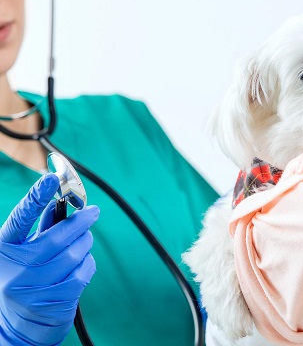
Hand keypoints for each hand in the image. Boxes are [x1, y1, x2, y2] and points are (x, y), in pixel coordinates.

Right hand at [0, 173, 99, 345]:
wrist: (19, 323)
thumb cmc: (24, 276)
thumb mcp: (23, 250)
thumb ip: (40, 227)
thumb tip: (59, 202)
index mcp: (4, 249)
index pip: (20, 219)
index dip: (35, 197)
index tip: (51, 179)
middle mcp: (15, 268)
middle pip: (58, 237)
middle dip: (81, 221)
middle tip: (93, 212)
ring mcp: (33, 287)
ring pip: (75, 253)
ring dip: (85, 243)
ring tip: (82, 242)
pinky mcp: (54, 301)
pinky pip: (83, 271)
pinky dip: (87, 263)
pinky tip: (79, 265)